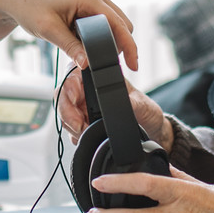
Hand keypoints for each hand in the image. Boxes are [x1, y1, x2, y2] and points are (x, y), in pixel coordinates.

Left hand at [0, 0, 138, 72]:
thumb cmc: (29, 7)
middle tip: (111, 65)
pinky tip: (88, 46)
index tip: (134, 65)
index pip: (119, 23)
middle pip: (122, 24)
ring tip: (96, 57)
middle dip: (122, 45)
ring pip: (114, 23)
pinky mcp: (87, 4)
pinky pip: (103, 22)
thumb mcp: (49, 30)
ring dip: (111, 40)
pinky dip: (102, 35)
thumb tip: (87, 65)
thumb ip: (70, 47)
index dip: (129, 46)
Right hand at [58, 69, 172, 148]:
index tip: (75, 98)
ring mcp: (84, 108)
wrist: (149, 130)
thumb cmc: (145, 111)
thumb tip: (126, 103)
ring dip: (69, 124)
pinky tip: (84, 137)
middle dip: (67, 111)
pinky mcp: (83, 124)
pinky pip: (69, 128)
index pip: (76, 75)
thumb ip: (134, 103)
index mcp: (100, 78)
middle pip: (63, 95)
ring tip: (83, 132)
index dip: (70, 85)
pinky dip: (74, 134)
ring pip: (64, 112)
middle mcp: (89, 91)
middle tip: (78, 125)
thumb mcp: (143, 106)